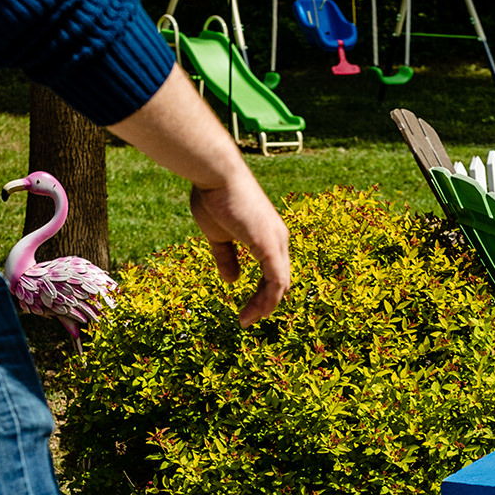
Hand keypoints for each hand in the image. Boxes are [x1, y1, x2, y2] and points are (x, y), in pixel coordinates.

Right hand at [108, 69, 292, 324]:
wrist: (216, 174)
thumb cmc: (214, 197)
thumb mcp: (218, 234)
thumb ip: (227, 257)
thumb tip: (232, 280)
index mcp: (268, 235)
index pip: (273, 271)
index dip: (262, 293)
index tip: (246, 309)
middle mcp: (278, 238)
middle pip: (280, 280)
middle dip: (266, 303)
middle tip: (248, 320)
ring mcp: (276, 241)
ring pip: (280, 284)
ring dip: (265, 306)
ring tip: (248, 321)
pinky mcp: (269, 244)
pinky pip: (276, 279)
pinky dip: (268, 299)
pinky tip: (254, 311)